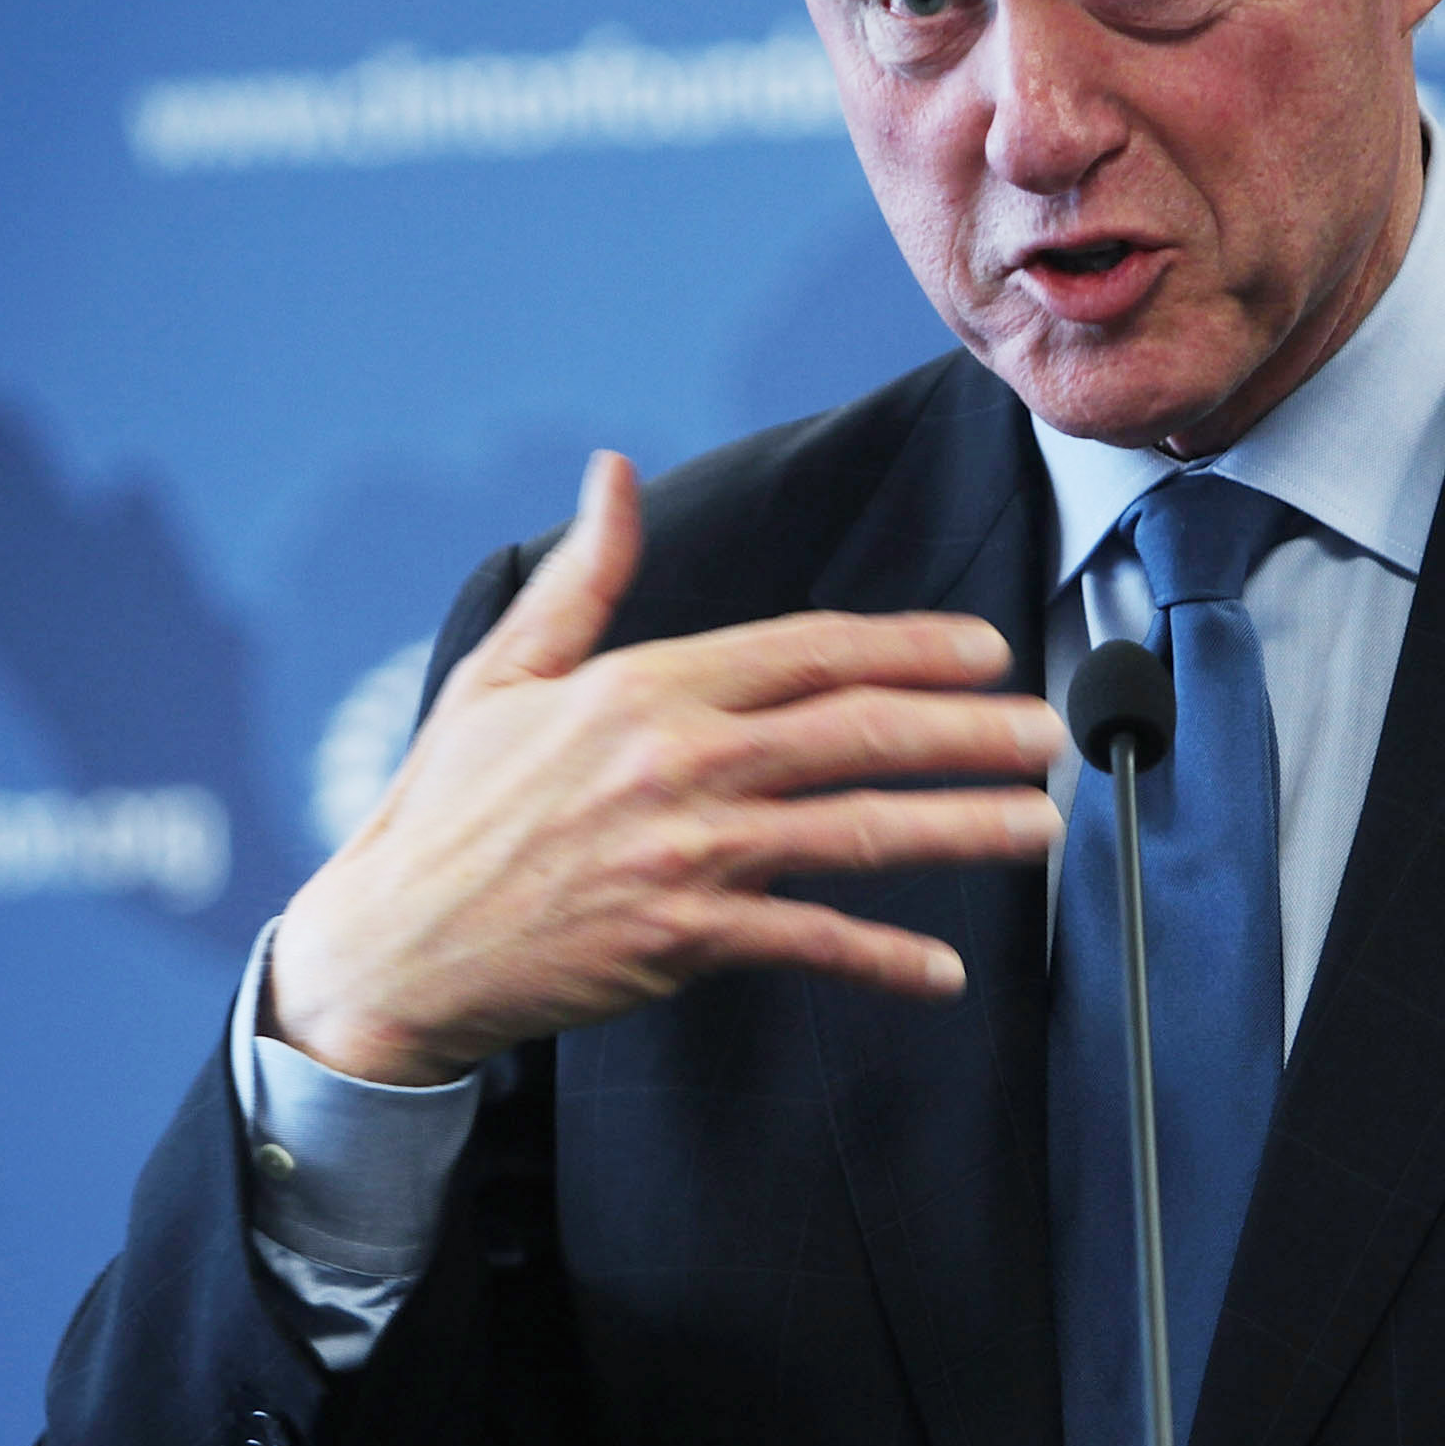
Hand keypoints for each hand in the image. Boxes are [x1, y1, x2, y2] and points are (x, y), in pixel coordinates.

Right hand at [267, 450, 1068, 1084]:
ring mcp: (685, 854)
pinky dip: (880, 959)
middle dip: (969, 728)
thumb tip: (613, 471)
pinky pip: (807, 943)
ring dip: (960, 827)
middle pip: (857, 732)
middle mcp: (678, 762)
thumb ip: (585, 574)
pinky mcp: (681, 940)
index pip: (808, 650)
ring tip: (1038, 824)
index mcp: (646, 687)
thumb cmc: (450, 806)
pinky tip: (943, 974)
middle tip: (1052, 731)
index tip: (984, 648)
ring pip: (855, 831)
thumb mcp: (507, 669)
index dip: (908, 646)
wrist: (392, 944)